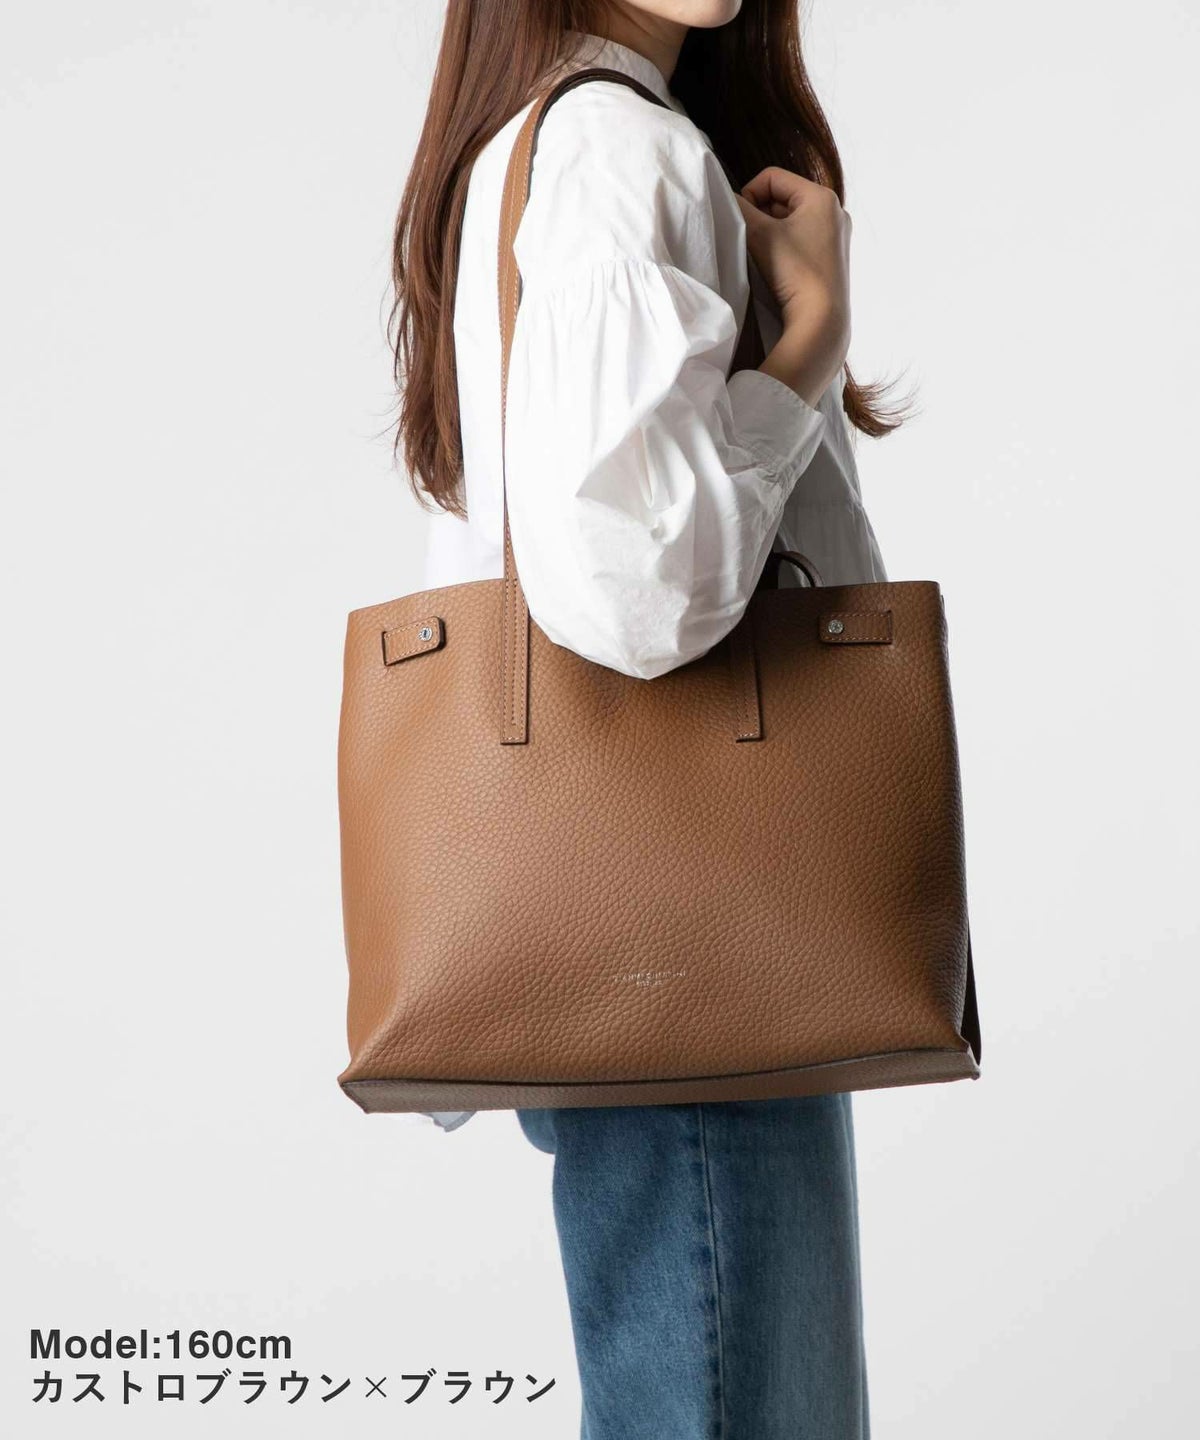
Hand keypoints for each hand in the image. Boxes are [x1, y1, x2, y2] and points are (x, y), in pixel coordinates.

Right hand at [736, 167, 851, 406]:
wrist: (821, 319)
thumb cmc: (794, 271)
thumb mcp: (760, 235)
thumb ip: (740, 209)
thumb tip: (727, 198)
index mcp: (821, 196)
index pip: (772, 177)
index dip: (749, 194)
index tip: (741, 221)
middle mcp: (835, 211)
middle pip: (783, 198)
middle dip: (761, 215)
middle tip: (750, 239)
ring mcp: (837, 235)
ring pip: (791, 220)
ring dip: (771, 232)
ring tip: (763, 255)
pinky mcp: (834, 258)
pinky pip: (802, 239)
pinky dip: (785, 246)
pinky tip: (779, 266)